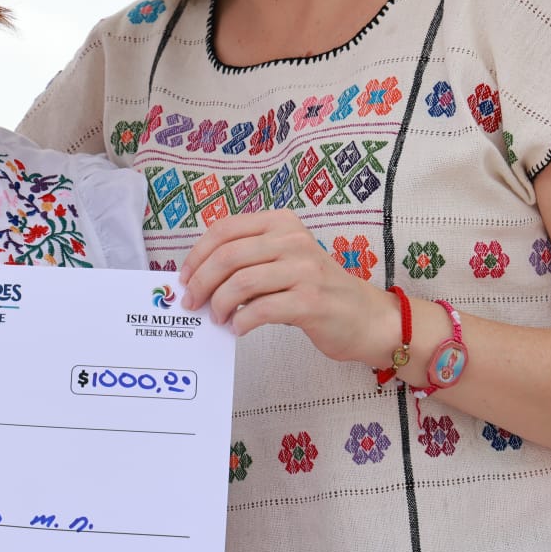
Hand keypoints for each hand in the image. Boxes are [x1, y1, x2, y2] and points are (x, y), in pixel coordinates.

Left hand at [178, 210, 389, 363]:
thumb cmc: (315, 289)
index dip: (197, 254)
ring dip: (219, 304)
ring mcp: (304, 270)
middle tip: (191, 303)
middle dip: (201, 282)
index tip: (184, 277)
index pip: (225, 229)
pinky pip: (261, 309)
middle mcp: (293, 240)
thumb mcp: (282, 261)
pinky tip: (238, 328)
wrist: (365, 317)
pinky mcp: (311, 301)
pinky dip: (241, 321)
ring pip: (241, 282)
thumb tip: (198, 277)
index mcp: (281, 223)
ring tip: (217, 318)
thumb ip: (247, 260)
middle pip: (228, 255)